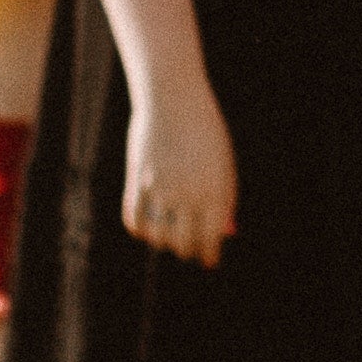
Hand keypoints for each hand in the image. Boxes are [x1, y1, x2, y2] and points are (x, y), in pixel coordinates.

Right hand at [122, 73, 237, 263]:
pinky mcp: (138, 181)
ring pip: (160, 236)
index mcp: (216, 190)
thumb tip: (225, 231)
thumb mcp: (222, 163)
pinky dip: (143, 230)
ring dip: (166, 242)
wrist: (174, 100)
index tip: (209, 262)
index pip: (210, 239)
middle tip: (190, 250)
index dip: (208, 255)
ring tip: (171, 238)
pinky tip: (149, 229)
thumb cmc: (205, 131)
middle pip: (184, 243)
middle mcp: (189, 194)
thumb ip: (223, 197)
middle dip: (188, 251)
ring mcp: (161, 189)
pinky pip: (136, 220)